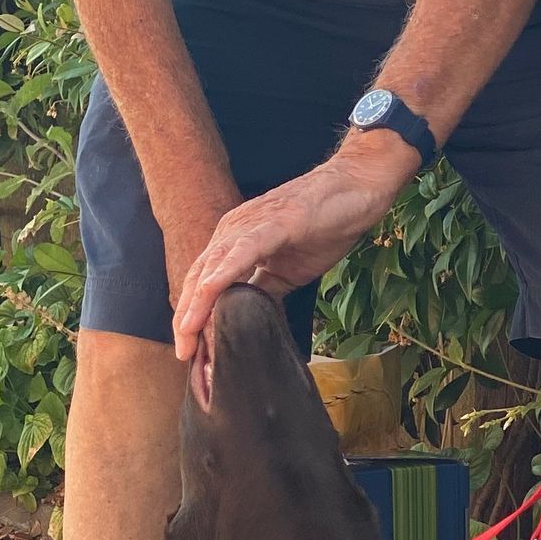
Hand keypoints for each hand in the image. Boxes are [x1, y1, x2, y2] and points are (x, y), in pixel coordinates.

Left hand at [170, 136, 411, 359]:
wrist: (357, 187)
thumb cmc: (325, 223)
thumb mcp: (288, 270)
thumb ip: (263, 290)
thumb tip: (246, 320)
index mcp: (236, 241)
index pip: (204, 283)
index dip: (193, 316)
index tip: (189, 350)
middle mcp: (235, 230)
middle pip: (199, 277)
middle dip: (187, 317)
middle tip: (182, 353)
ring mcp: (253, 224)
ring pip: (214, 266)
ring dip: (197, 302)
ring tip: (188, 333)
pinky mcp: (275, 222)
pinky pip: (243, 250)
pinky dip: (223, 272)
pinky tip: (209, 293)